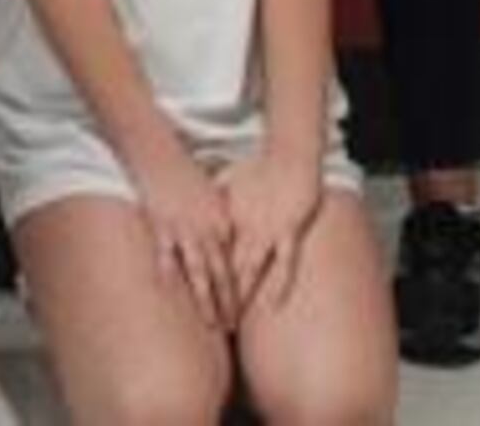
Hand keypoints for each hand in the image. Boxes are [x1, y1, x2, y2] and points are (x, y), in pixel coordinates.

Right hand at [131, 153, 238, 333]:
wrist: (159, 152)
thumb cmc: (183, 172)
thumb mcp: (209, 194)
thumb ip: (218, 217)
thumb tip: (225, 237)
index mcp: (222, 223)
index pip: (235, 265)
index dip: (238, 290)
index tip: (240, 311)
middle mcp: (208, 230)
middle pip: (223, 275)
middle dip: (228, 304)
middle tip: (232, 328)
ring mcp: (185, 229)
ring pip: (200, 272)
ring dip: (207, 300)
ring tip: (211, 323)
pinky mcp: (163, 224)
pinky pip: (167, 254)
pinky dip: (169, 273)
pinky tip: (171, 291)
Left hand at [211, 150, 324, 317]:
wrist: (289, 157)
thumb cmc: (261, 166)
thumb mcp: (231, 179)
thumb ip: (216, 193)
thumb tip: (202, 201)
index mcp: (227, 218)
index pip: (211, 251)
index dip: (200, 274)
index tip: (191, 295)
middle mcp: (243, 228)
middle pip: (226, 267)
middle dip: (216, 296)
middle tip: (208, 321)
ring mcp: (265, 231)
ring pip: (249, 270)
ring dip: (240, 297)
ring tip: (231, 322)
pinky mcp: (288, 231)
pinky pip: (284, 263)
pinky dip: (278, 285)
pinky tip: (272, 305)